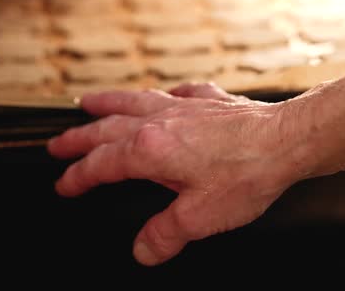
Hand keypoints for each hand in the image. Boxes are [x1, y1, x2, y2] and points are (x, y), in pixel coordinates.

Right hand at [47, 82, 314, 265]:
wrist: (287, 141)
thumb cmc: (246, 175)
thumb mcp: (199, 217)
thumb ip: (165, 234)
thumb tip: (143, 251)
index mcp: (150, 149)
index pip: (102, 164)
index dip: (78, 177)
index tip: (63, 185)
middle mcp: (160, 121)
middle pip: (107, 128)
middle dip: (78, 138)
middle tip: (58, 144)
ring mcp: (184, 107)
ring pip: (134, 100)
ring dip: (108, 102)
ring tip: (88, 101)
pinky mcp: (210, 101)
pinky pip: (178, 93)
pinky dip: (164, 95)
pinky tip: (166, 96)